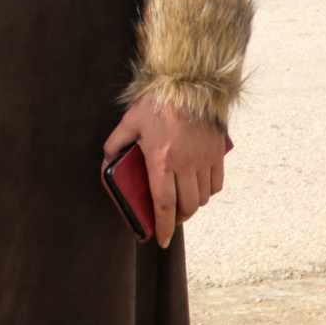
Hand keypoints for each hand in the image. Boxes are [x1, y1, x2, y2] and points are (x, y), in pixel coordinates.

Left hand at [103, 99, 228, 248]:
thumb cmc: (157, 103)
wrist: (190, 84)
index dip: (164, 226)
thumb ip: (115, 144)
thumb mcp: (129, 122)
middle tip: (168, 219)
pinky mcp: (217, 153)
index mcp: (162, 160)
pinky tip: (197, 190)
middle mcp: (186, 164)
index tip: (161, 240)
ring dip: (191, 206)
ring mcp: (204, 159)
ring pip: (202, 198)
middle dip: (177, 219)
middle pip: (185, 206)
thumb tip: (107, 162)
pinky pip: (216, 184)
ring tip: (181, 204)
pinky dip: (207, 192)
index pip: (164, 204)